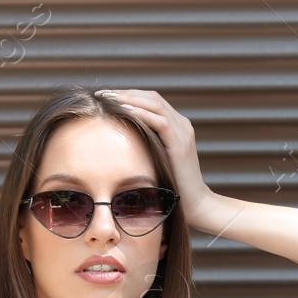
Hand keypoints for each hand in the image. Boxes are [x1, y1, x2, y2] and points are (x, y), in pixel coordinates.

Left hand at [94, 88, 221, 226]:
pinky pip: (160, 121)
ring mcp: (183, 132)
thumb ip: (145, 146)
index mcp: (177, 126)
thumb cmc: (173, 187)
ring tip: (108, 99)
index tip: (106, 98)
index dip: (128, 96)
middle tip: (102, 94)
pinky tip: (123, 112)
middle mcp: (182, 125)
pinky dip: (141, 114)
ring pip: (155, 104)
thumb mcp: (156, 160)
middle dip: (125, 93)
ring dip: (130, 99)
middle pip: (152, 97)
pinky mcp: (181, 143)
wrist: (195, 204)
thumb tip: (117, 143)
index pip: (151, 101)